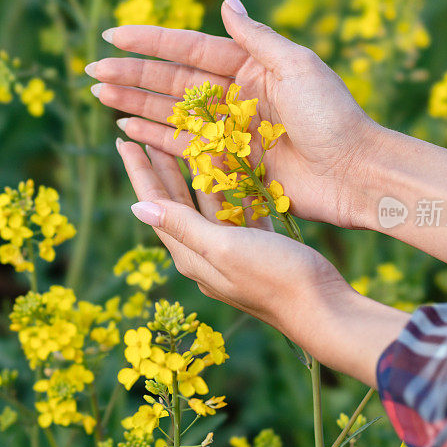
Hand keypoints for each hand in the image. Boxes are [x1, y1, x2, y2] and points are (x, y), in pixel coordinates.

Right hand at [87, 0, 381, 228]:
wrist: (354, 174)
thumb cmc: (332, 116)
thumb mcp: (297, 66)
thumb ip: (255, 37)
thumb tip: (225, 0)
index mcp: (249, 65)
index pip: (189, 49)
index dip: (150, 42)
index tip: (113, 35)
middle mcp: (234, 95)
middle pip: (171, 82)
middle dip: (131, 76)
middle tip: (91, 73)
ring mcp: (228, 130)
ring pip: (171, 114)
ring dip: (134, 106)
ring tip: (99, 97)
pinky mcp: (228, 162)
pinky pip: (183, 147)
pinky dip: (154, 138)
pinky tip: (126, 128)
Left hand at [115, 138, 408, 385]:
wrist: (322, 308)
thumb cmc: (273, 276)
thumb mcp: (223, 248)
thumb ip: (182, 226)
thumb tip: (135, 208)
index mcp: (191, 254)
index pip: (155, 206)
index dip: (139, 172)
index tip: (123, 141)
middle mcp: (205, 253)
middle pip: (176, 203)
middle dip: (160, 170)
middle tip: (145, 138)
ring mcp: (232, 252)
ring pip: (206, 204)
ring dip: (195, 175)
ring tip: (184, 145)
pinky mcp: (259, 247)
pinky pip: (237, 211)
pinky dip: (231, 189)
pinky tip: (232, 170)